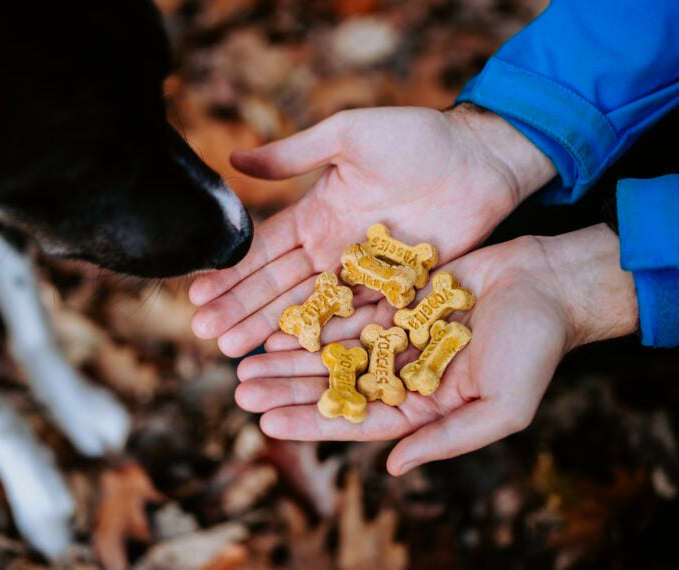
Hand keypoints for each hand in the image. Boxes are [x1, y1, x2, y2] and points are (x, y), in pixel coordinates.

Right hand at [190, 105, 555, 356]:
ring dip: (274, 331)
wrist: (481, 159)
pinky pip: (358, 321)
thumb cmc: (416, 138)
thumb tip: (234, 159)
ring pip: (312, 310)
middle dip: (241, 310)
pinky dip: (327, 340)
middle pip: (280, 287)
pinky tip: (296, 357)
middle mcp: (335, 251)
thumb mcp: (348, 135)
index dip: (231, 274)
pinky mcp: (399, 293)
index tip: (197, 296)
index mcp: (317, 215)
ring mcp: (366, 276)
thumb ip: (295, 153)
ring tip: (236, 352)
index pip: (264, 252)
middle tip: (206, 335)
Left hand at [233, 224, 637, 474]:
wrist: (549, 284)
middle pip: (334, 385)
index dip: (311, 421)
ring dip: (292, 356)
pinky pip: (349, 313)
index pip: (356, 419)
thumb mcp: (500, 407)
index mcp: (425, 406)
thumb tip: (393, 468)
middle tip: (241, 389)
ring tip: (248, 360)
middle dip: (288, 388)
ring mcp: (398, 337)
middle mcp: (405, 374)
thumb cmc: (534, 349)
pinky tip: (283, 324)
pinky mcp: (398, 301)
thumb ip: (447, 438)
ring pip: (333, 350)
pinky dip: (317, 321)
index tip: (266, 422)